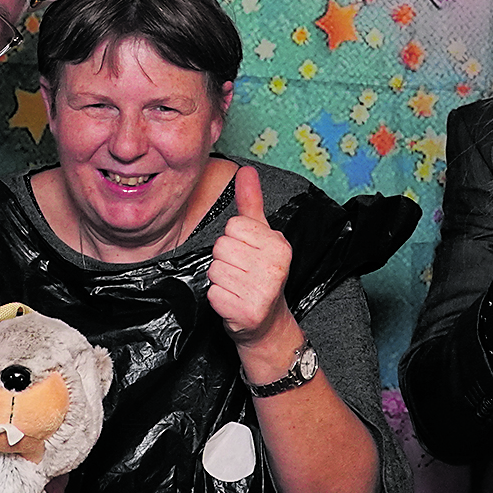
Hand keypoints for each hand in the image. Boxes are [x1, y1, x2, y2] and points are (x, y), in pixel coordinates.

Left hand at [207, 166, 293, 347]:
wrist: (267, 323)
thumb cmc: (261, 274)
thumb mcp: (261, 236)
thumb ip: (251, 202)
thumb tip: (246, 170)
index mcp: (280, 245)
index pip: (233, 227)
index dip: (233, 240)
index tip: (247, 254)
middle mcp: (275, 267)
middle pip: (221, 247)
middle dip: (225, 260)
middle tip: (241, 273)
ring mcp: (262, 291)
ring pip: (215, 269)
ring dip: (220, 280)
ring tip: (238, 287)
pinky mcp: (246, 312)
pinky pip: (213, 293)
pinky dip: (218, 299)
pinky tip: (234, 301)